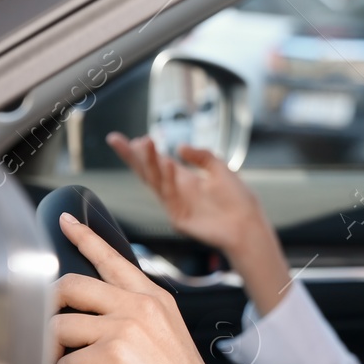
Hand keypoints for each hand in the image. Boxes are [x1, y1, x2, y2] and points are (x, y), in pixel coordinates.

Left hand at [52, 211, 226, 363]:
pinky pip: (64, 363)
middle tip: (46, 335)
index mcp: (156, 300)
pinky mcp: (115, 351)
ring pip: (59, 324)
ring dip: (52, 355)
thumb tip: (90, 327)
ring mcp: (128, 324)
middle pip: (71, 284)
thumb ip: (135, 323)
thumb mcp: (164, 342)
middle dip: (48, 308)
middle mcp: (142, 304)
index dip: (85, 237)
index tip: (67, 222)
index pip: (113, 259)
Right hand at [107, 134, 263, 254]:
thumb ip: (201, 156)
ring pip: (156, 181)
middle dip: (132, 156)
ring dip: (150, 161)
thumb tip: (179, 146)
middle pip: (147, 172)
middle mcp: (175, 192)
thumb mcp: (220, 169)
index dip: (140, 152)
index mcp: (184, 180)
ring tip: (144, 142)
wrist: (248, 226)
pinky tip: (168, 162)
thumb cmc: (238, 200)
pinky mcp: (179, 218)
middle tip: (116, 139)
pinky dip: (169, 178)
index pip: (157, 163)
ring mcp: (175, 205)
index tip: (125, 138)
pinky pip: (171, 195)